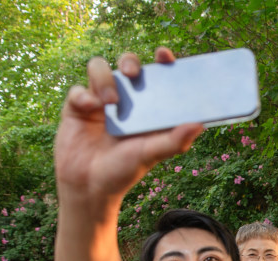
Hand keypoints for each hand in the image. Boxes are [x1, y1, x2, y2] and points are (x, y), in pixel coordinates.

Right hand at [55, 47, 203, 197]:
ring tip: (111, 103)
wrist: (90, 188)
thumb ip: (174, 140)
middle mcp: (125, 100)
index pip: (156, 75)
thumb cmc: (124, 171)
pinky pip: (78, 89)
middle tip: (134, 74)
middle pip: (128, 64)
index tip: (165, 55)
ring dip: (105, 78)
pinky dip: (83, 95)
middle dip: (130, 61)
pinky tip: (90, 108)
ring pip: (99, 68)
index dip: (162, 61)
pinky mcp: (77, 107)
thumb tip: (200, 125)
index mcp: (147, 107)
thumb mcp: (152, 154)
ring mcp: (100, 101)